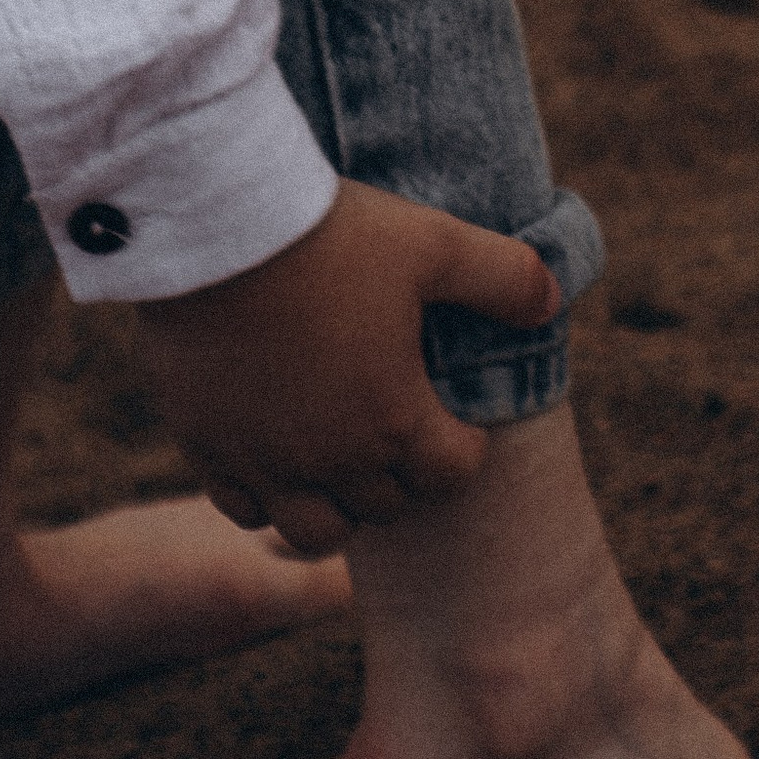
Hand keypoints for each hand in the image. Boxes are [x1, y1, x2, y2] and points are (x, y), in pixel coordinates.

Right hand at [129, 180, 558, 550]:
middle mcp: (331, 459)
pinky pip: (242, 507)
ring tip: (339, 458)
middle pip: (385, 506)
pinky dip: (263, 494)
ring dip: (335, 506)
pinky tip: (272, 451)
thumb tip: (554, 302)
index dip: (463, 449)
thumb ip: (505, 278)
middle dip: (401, 475)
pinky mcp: (204, 448)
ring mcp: (263, 462)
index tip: (454, 419)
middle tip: (398, 426)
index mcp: (395, 420)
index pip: (451, 475)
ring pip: (313, 530)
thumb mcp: (437, 244)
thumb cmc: (333, 236)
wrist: (217, 229)